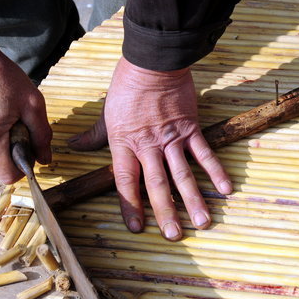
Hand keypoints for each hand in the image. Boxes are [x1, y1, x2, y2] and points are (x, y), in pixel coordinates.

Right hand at [0, 31, 51, 182]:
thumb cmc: (0, 77)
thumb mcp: (32, 105)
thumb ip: (42, 136)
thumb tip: (45, 159)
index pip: (9, 176)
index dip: (25, 166)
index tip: (31, 146)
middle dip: (13, 151)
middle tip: (18, 124)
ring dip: (0, 142)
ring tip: (4, 116)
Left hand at [70, 57, 231, 240]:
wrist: (153, 62)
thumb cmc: (127, 86)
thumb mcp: (106, 112)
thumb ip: (94, 136)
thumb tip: (73, 146)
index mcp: (125, 144)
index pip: (127, 182)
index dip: (131, 206)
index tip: (137, 227)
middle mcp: (149, 146)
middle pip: (158, 185)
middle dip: (166, 212)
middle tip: (175, 236)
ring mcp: (172, 139)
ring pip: (183, 174)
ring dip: (194, 200)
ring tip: (203, 222)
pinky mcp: (191, 128)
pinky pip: (204, 153)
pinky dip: (215, 171)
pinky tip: (225, 189)